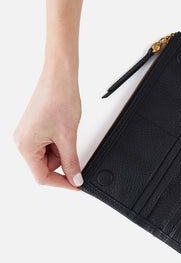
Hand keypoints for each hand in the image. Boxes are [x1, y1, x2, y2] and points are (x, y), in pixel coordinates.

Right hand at [13, 59, 82, 189]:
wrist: (59, 77)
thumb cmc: (59, 99)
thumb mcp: (68, 137)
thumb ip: (72, 162)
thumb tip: (75, 179)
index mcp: (25, 146)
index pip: (42, 177)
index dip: (61, 183)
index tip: (76, 185)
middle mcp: (22, 141)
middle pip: (45, 166)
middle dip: (63, 160)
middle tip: (72, 144)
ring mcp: (27, 134)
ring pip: (49, 156)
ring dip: (62, 150)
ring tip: (67, 131)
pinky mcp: (34, 129)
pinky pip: (48, 145)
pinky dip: (59, 142)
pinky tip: (64, 129)